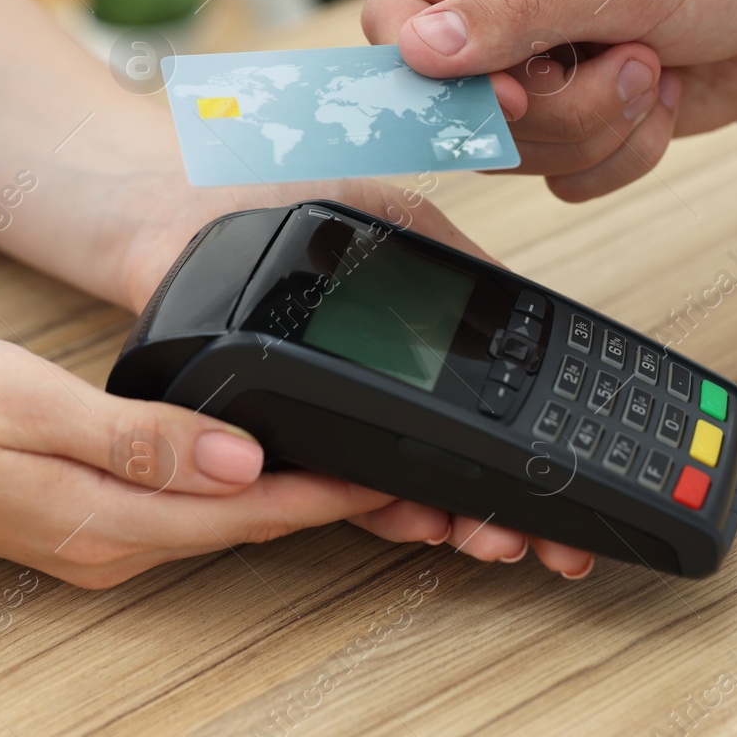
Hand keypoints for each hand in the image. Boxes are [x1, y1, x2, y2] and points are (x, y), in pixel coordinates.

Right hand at [0, 328, 400, 588]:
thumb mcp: (34, 405)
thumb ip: (140, 439)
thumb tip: (238, 458)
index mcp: (107, 522)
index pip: (248, 512)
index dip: (330, 494)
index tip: (395, 477)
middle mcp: (111, 550)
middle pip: (246, 528)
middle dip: (329, 504)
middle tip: (403, 477)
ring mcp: (97, 547)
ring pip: (219, 526)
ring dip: (290, 502)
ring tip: (358, 472)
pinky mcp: (85, 529)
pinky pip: (185, 519)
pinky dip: (237, 497)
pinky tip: (262, 469)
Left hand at [106, 174, 598, 577]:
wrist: (178, 213)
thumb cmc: (276, 200)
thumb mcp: (389, 217)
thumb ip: (450, 257)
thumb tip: (517, 303)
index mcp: (406, 345)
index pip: (477, 410)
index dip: (518, 461)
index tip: (558, 499)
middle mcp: (369, 391)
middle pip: (446, 466)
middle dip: (497, 510)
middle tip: (533, 536)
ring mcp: (323, 419)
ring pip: (396, 486)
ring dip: (447, 515)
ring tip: (487, 533)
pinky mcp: (273, 433)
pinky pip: (327, 479)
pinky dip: (375, 504)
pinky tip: (414, 512)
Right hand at [362, 0, 736, 200]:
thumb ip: (516, 10)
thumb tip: (420, 46)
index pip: (398, 15)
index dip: (434, 72)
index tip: (510, 92)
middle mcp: (502, 2)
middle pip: (456, 103)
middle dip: (552, 106)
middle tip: (623, 62)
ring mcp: (536, 65)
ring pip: (512, 149)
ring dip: (596, 127)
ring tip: (652, 71)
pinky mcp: (572, 117)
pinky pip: (560, 176)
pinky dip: (620, 155)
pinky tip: (659, 99)